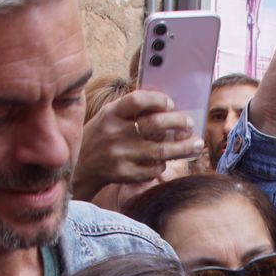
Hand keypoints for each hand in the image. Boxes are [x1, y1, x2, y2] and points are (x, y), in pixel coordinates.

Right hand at [74, 88, 202, 198]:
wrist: (78, 169)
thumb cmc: (99, 138)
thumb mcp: (107, 117)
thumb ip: (130, 110)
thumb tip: (166, 107)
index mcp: (111, 114)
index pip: (138, 100)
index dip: (159, 100)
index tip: (171, 104)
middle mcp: (115, 133)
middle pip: (155, 125)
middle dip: (179, 123)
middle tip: (189, 124)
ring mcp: (120, 155)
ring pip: (161, 151)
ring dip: (184, 148)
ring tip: (197, 145)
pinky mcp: (124, 174)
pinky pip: (153, 169)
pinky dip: (163, 165)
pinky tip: (166, 161)